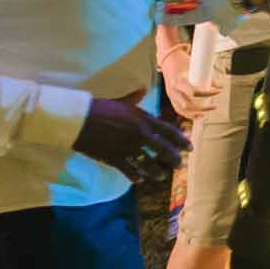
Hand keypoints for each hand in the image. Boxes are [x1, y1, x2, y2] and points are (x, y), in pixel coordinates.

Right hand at [73, 89, 190, 181]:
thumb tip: (142, 89)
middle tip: (181, 164)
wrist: (80, 119)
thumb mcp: (121, 102)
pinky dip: (135, 176)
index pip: (168, 131)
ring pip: (148, 163)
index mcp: (143, 120)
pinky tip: (139, 180)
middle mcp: (139, 134)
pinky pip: (128, 170)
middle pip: (163, 149)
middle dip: (174, 158)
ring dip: (156, 171)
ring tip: (161, 175)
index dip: (181, 140)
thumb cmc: (100, 108)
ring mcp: (128, 147)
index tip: (189, 147)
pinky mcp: (114, 158)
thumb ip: (134, 97)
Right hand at [157, 46, 223, 119]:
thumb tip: (220, 85)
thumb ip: (206, 75)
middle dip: (202, 108)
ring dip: (195, 114)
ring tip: (207, 113)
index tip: (217, 91)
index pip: (193, 92)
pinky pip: (178, 109)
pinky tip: (198, 115)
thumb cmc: (182, 61)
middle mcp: (173, 90)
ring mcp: (170, 94)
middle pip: (187, 105)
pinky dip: (188, 114)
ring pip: (182, 110)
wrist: (168, 58)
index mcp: (178, 81)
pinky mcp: (171, 97)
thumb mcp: (194, 65)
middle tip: (214, 106)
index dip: (207, 94)